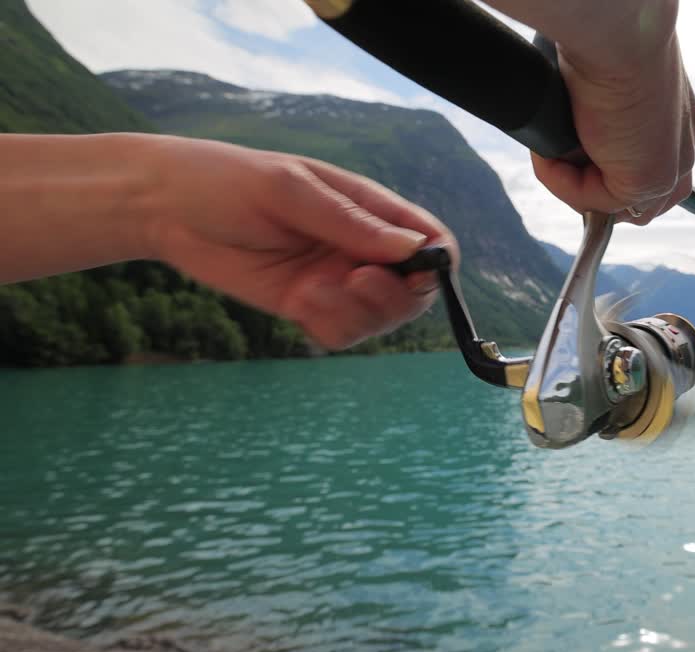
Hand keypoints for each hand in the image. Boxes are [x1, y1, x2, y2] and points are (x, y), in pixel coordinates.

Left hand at [141, 137, 456, 349]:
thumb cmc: (226, 181)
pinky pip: (341, 333)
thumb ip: (350, 222)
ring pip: (379, 319)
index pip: (431, 241)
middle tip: (354, 282)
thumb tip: (413, 249)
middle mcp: (361, 248)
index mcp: (369, 208)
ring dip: (356, 315)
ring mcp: (336, 280)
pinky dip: (329, 327)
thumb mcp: (289, 191)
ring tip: (311, 293)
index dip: (436, 265)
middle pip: (413, 291)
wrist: (164, 207)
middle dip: (392, 298)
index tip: (414, 275)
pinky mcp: (308, 306)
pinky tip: (299, 305)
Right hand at [530, 17, 694, 224]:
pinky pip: (593, 202)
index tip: (570, 152)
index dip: (602, 170)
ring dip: (573, 184)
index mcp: (680, 125)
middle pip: (633, 198)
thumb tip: (572, 138)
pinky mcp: (648, 182)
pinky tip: (552, 152)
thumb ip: (602, 119)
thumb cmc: (608, 44)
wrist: (618, 32)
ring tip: (553, 149)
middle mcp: (684, 149)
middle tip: (558, 152)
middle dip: (588, 183)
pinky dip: (561, 182)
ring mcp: (671, 170)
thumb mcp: (606, 87)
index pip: (646, 172)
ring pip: (614, 204)